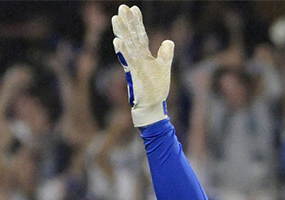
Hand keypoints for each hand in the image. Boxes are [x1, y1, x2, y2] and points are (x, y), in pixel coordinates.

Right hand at [111, 4, 173, 126]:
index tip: (134, 8)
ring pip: (127, 45)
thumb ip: (166, 54)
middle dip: (127, 22)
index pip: (141, 34)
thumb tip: (168, 41)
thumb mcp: (164, 68)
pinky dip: (123, 50)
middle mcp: (137, 57)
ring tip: (115, 18)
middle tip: (121, 7)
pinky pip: (127, 60)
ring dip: (121, 32)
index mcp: (144, 55)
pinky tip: (117, 40)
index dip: (137, 22)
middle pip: (131, 36)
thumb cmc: (156, 88)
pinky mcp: (133, 74)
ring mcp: (134, 64)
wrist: (152, 105)